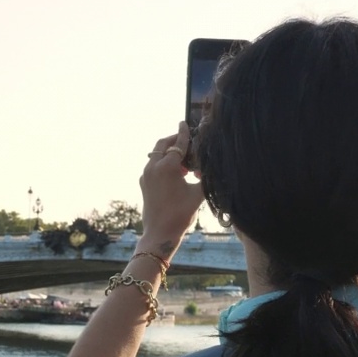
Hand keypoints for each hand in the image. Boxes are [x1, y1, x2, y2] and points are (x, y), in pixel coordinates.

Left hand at [138, 121, 205, 255]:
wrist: (160, 234)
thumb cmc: (180, 214)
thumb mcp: (198, 194)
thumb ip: (205, 177)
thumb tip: (213, 167)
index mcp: (167, 167)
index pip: (178, 144)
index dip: (184, 133)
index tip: (185, 122)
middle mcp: (153, 167)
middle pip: (162, 145)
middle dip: (174, 140)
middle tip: (185, 140)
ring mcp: (146, 176)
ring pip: (156, 155)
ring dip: (168, 153)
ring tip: (184, 161)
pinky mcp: (143, 184)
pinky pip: (153, 166)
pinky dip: (162, 163)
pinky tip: (175, 172)